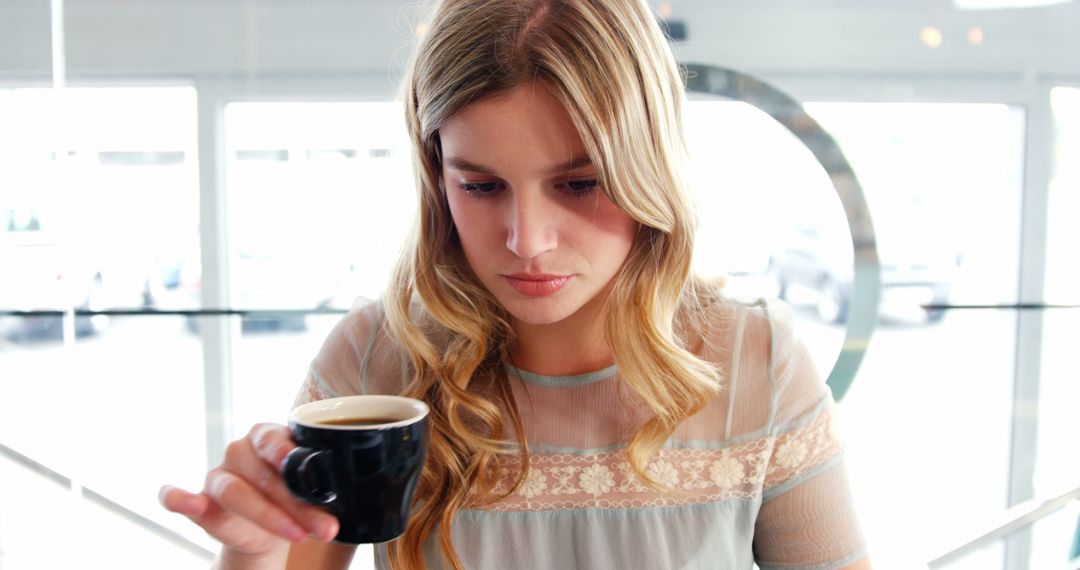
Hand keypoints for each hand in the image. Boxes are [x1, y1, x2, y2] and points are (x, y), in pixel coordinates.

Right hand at [159, 423, 338, 557]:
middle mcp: (240, 452)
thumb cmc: (296, 496)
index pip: (273, 440)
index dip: (285, 451)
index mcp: (267, 436)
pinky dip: (178, 498)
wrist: (274, 527)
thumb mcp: (313, 486)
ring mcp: (218, 476)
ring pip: (235, 493)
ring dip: (268, 516)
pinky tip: (191, 504)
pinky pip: (177, 498)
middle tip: (325, 526)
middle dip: (297, 504)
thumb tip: (348, 491)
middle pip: (262, 475)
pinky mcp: (200, 502)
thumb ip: (321, 482)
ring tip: (298, 534)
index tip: (300, 464)